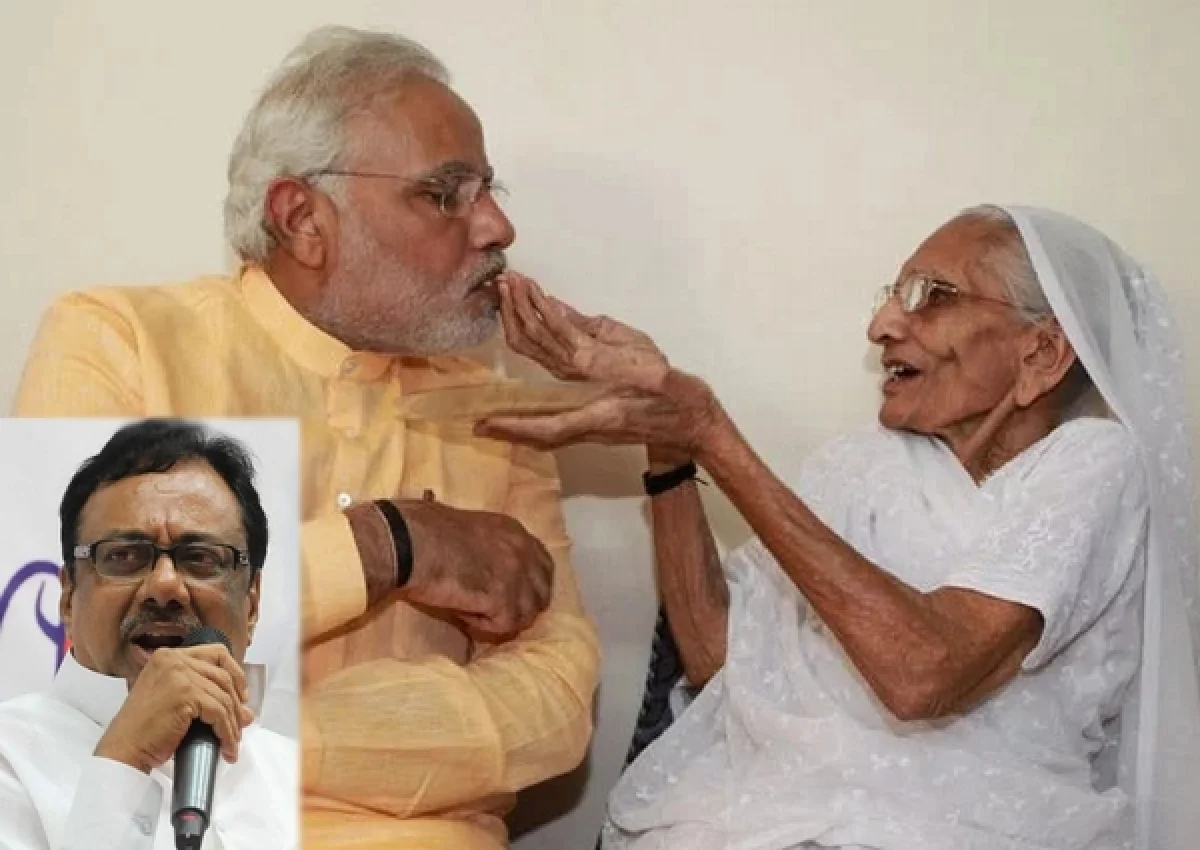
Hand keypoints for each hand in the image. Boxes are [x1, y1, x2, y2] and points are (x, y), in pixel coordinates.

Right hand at [94, 644, 252, 773]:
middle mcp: (174, 659)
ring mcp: (179, 674)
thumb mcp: (174, 701)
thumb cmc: (145, 730)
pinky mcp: (185, 693)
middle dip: (237, 701)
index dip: (235, 673)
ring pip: (223, 695)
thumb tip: (246, 711)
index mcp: (169, 656)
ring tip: (234, 741)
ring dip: (233, 722)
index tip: (241, 695)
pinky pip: (218, 711)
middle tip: (242, 721)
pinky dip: (227, 731)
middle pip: (223, 674)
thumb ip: (205, 697)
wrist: (123, 749)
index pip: (215, 652)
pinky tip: (226, 746)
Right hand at [398, 499, 554, 636]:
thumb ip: (486, 547)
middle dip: (521, 605)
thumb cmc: (422, 531)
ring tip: (472, 612)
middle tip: (493, 611)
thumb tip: (484, 567)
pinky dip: (483, 626)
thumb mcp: (467, 529)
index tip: (507, 594)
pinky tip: (463, 614)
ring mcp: (516, 573)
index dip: (528, 585)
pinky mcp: (503, 597)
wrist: (408, 541)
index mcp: (513, 530)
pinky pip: (505, 625)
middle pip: (542, 591)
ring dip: (501, 618)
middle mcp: (522, 549)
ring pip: (527, 613)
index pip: (541, 564)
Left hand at [477, 367, 723, 454]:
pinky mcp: (594, 425)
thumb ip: (636, 368)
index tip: (488, 427)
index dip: (519, 427)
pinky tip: (519, 417)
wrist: (696, 429)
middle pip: (541, 433)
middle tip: (475, 422)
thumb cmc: (683, 403)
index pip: (552, 425)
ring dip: (517, 424)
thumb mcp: (665, 379)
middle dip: (508, 426)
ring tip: (487, 419)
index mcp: (604, 415)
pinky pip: (554, 428)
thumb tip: (611, 357)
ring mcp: (592, 429)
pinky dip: (531, 423)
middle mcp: (592, 426)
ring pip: (545, 432)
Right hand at [498, 271, 669, 389]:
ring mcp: (573, 362)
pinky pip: (557, 326)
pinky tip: (534, 289)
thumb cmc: (643, 367)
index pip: (528, 342)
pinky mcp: (587, 354)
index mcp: (566, 365)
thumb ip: (580, 322)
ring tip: (512, 280)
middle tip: (501, 281)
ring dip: (520, 303)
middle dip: (509, 308)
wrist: (665, 386)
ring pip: (533, 332)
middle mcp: (562, 367)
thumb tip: (553, 304)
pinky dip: (542, 305)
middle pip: (523, 338)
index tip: (506, 290)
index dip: (512, 317)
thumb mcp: (609, 335)